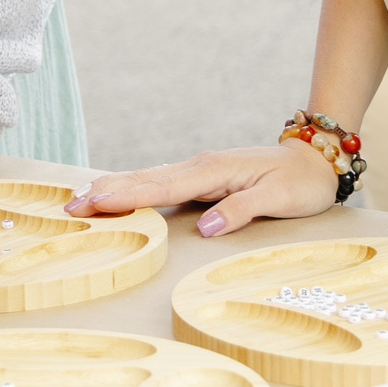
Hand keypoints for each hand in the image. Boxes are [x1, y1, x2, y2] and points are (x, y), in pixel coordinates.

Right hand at [66, 142, 338, 238]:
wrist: (317, 158)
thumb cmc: (301, 182)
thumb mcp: (279, 199)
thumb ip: (240, 211)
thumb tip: (206, 228)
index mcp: (212, 171)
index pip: (160, 187)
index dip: (125, 196)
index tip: (93, 202)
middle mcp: (199, 166)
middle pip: (145, 180)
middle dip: (106, 191)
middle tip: (70, 204)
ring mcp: (200, 170)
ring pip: (149, 179)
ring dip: (115, 187)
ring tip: (82, 196)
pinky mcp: (203, 177)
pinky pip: (161, 183)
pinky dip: (135, 187)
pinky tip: (119, 192)